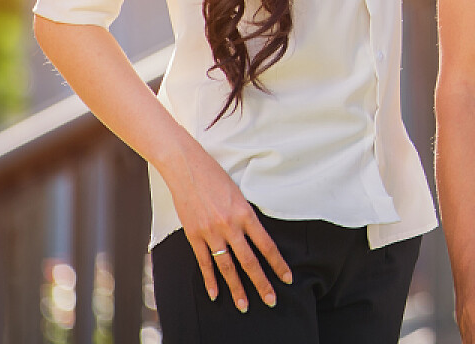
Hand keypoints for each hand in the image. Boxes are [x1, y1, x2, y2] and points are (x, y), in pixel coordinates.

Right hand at [161, 143, 291, 311]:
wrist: (186, 168)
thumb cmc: (216, 176)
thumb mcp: (240, 194)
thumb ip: (247, 216)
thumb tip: (255, 236)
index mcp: (246, 213)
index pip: (267, 245)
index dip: (278, 264)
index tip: (287, 278)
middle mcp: (230, 226)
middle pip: (249, 261)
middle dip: (262, 283)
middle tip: (271, 300)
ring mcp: (211, 232)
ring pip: (227, 267)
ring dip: (237, 288)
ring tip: (244, 305)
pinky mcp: (194, 235)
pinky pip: (204, 262)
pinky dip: (210, 280)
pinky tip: (216, 294)